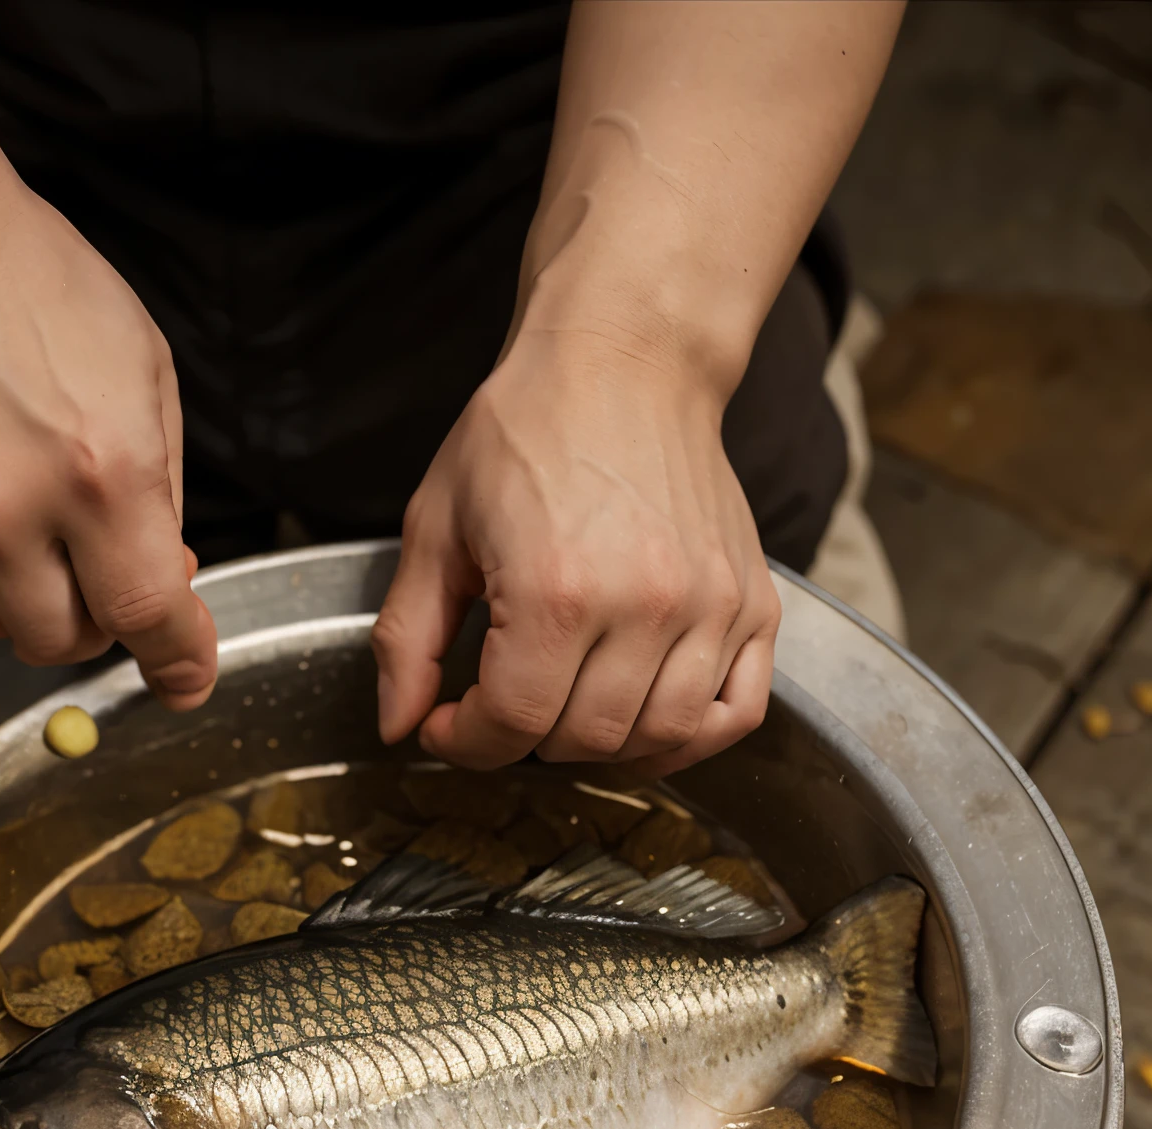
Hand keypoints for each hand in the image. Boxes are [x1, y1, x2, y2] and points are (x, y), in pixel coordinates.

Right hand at [0, 187, 216, 706]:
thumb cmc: (31, 287)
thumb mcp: (144, 373)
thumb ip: (162, 494)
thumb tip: (168, 580)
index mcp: (100, 473)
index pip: (148, 614)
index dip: (178, 659)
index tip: (185, 678)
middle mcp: (6, 514)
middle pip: (62, 643)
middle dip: (92, 620)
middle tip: (91, 567)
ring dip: (20, 592)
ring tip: (14, 503)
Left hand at [372, 329, 779, 774]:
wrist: (622, 360)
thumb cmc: (524, 433)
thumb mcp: (436, 529)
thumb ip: (408, 638)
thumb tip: (397, 726)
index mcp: (556, 590)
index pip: (512, 725)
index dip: (466, 743)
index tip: (450, 724)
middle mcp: (645, 605)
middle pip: (583, 740)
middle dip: (524, 740)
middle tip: (503, 703)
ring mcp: (710, 606)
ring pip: (659, 740)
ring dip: (601, 745)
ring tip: (566, 707)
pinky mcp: (754, 600)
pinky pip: (737, 712)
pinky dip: (691, 738)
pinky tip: (645, 721)